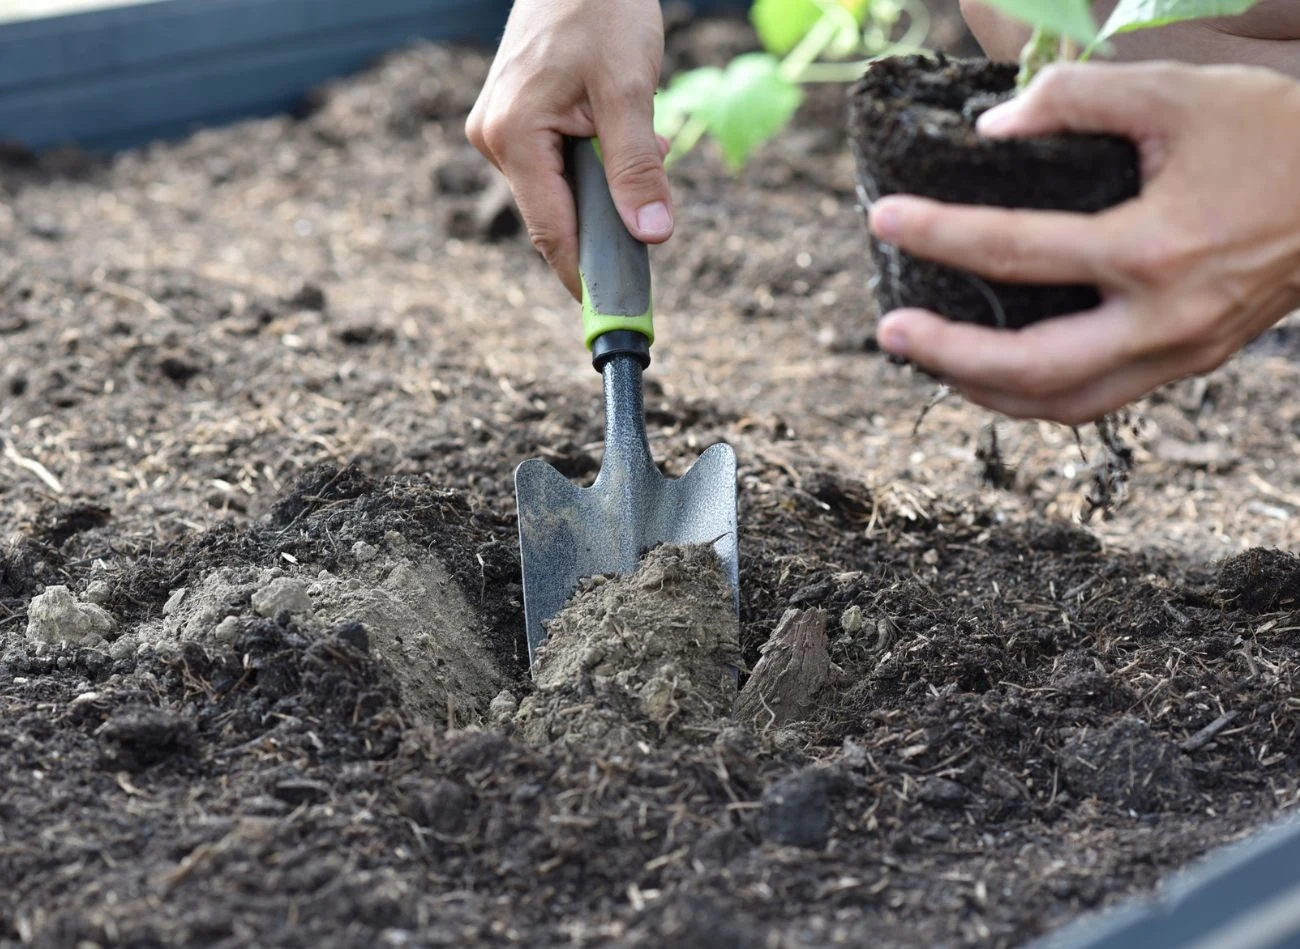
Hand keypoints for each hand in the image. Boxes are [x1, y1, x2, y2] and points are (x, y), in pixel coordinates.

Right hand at [467, 0, 672, 299]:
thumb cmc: (603, 10)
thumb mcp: (629, 91)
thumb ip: (637, 169)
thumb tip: (650, 237)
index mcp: (513, 136)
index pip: (551, 231)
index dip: (584, 274)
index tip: (614, 310)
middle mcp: (495, 139)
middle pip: (555, 215)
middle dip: (607, 217)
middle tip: (654, 206)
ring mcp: (500, 130)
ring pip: (559, 190)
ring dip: (605, 184)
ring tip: (642, 134)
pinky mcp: (514, 120)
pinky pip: (556, 165)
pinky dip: (593, 162)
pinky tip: (621, 127)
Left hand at [867, 61, 1299, 424]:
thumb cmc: (1272, 135)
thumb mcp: (1179, 91)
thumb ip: (1079, 98)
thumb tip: (991, 128)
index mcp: (1155, 247)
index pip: (1014, 250)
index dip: (937, 233)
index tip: (883, 219)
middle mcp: (1164, 319)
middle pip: (1030, 367)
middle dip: (947, 354)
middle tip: (888, 330)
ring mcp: (1179, 353)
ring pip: (1062, 405)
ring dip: (984, 390)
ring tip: (929, 358)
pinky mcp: (1188, 364)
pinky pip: (1096, 401)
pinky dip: (1035, 395)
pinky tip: (996, 371)